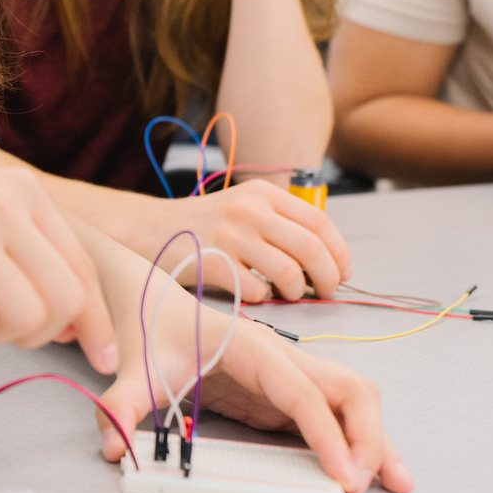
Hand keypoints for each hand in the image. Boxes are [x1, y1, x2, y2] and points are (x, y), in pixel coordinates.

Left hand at [95, 282, 411, 492]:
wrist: (153, 307)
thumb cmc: (152, 335)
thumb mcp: (133, 370)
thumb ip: (121, 405)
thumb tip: (114, 446)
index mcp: (254, 349)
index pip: (302, 392)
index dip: (327, 433)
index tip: (343, 474)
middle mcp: (284, 358)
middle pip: (349, 389)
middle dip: (368, 435)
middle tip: (363, 484)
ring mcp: (291, 375)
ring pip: (354, 399)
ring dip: (378, 438)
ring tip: (396, 484)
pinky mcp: (286, 395)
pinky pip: (336, 414)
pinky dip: (361, 440)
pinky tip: (373, 472)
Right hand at [102, 178, 349, 302]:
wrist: (149, 229)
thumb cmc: (204, 226)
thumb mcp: (244, 208)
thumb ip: (282, 224)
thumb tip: (328, 259)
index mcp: (263, 193)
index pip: (319, 222)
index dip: (339, 251)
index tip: (343, 272)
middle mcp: (249, 209)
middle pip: (311, 248)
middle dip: (327, 277)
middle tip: (325, 292)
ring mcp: (229, 235)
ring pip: (287, 273)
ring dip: (296, 292)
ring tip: (288, 295)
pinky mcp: (211, 261)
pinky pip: (256, 290)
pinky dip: (263, 298)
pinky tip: (254, 292)